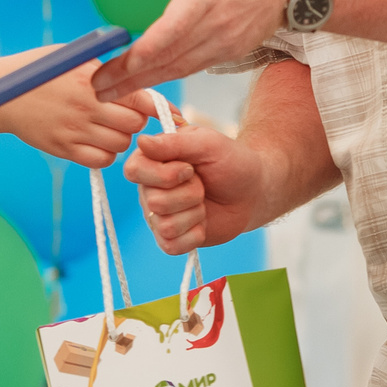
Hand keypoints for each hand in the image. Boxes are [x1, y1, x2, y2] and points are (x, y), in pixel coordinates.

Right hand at [0, 61, 154, 166]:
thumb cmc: (39, 71)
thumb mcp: (72, 57)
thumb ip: (104, 67)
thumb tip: (138, 70)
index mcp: (92, 81)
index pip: (141, 99)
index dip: (161, 108)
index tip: (173, 114)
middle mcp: (86, 108)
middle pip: (135, 125)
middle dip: (136, 121)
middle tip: (124, 115)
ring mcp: (75, 131)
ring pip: (121, 145)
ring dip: (121, 138)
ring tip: (107, 127)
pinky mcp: (64, 149)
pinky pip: (101, 160)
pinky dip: (105, 154)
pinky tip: (96, 141)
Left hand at [94, 0, 300, 95]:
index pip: (169, 31)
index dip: (140, 54)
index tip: (113, 65)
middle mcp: (216, 25)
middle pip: (167, 59)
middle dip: (129, 78)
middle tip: (96, 89)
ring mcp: (225, 42)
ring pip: (179, 69)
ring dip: (144, 83)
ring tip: (111, 93)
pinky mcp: (230, 52)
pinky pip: (193, 68)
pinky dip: (167, 76)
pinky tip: (144, 82)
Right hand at [123, 125, 275, 252]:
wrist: (252, 191)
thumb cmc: (231, 162)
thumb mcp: (208, 143)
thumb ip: (175, 142)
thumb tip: (141, 141)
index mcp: (151, 160)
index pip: (134, 171)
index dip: (164, 174)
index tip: (190, 168)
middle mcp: (149, 189)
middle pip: (155, 202)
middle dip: (190, 194)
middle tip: (202, 184)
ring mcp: (158, 216)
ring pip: (166, 225)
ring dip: (195, 213)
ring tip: (203, 201)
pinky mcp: (171, 238)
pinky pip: (172, 246)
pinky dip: (195, 234)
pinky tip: (203, 221)